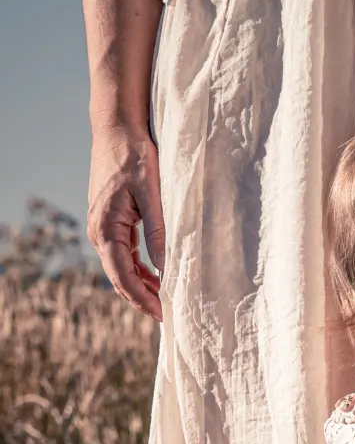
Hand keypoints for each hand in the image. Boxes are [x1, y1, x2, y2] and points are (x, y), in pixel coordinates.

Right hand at [87, 121, 165, 319]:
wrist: (116, 129)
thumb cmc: (134, 157)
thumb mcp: (152, 194)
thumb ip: (157, 232)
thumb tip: (164, 267)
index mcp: (106, 229)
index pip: (122, 276)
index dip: (142, 299)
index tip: (161, 314)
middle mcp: (99, 231)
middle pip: (119, 277)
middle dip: (141, 297)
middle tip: (166, 314)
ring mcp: (102, 227)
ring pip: (120, 266)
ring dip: (141, 284)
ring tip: (164, 298)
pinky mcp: (110, 221)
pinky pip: (122, 253)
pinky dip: (138, 267)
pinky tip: (155, 275)